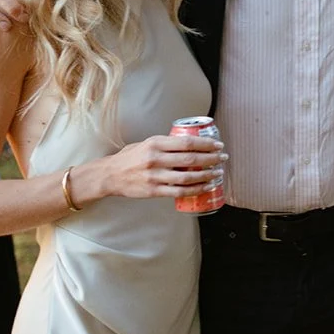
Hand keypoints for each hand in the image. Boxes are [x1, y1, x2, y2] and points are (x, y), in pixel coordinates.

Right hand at [99, 135, 225, 200]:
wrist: (110, 175)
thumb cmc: (130, 158)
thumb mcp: (146, 144)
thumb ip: (165, 144)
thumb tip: (189, 143)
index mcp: (155, 143)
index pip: (186, 142)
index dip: (205, 144)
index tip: (218, 145)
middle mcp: (156, 159)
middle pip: (190, 159)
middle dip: (211, 158)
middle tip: (222, 158)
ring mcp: (155, 176)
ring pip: (187, 177)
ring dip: (206, 175)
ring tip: (218, 173)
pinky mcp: (154, 191)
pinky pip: (179, 192)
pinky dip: (196, 190)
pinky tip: (206, 187)